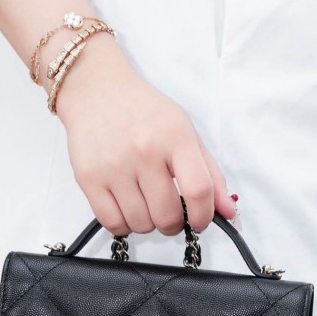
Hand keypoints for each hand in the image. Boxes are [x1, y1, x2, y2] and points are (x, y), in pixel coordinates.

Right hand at [54, 38, 236, 235]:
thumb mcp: (184, 132)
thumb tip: (228, 213)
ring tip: (146, 205)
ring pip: (141, 223)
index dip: (204, 216)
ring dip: (149, 224)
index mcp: (175, 137)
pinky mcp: (88, 177)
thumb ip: (210, 173)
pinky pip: (112, 222)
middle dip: (175, 224)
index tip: (200, 220)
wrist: (96, 91)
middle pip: (168, 215)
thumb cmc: (144, 112)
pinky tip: (127, 209)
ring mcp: (114, 166)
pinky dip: (124, 225)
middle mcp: (145, 151)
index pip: (199, 191)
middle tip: (171, 213)